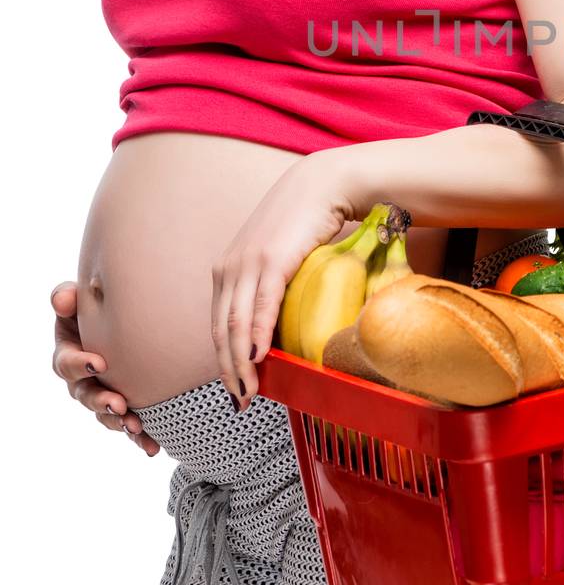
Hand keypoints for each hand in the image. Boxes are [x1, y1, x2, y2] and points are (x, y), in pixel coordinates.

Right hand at [51, 282, 159, 456]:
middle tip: (117, 403)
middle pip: (86, 395)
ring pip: (106, 415)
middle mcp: (83, 380)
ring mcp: (103, 396)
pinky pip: (129, 425)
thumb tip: (63, 298)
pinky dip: (140, 438)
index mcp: (70, 354)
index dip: (79, 364)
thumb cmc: (98, 310)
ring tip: (134, 426)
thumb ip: (67, 297)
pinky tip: (151, 446)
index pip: (66, 363)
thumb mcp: (79, 301)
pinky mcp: (125, 407)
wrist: (130, 321)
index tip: (98, 362)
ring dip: (119, 422)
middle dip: (100, 401)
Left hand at [211, 150, 363, 408]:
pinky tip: (261, 357)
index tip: (235, 388)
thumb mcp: (277, 256)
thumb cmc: (305, 222)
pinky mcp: (272, 260)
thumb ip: (269, 285)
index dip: (223, 360)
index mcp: (227, 270)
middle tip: (240, 400)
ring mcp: (249, 264)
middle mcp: (230, 268)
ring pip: (238, 324)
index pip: (219, 324)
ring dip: (241, 362)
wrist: (323, 184)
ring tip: (250, 391)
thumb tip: (280, 324)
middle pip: (222, 330)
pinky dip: (259, 334)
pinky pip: (262, 305)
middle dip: (228, 370)